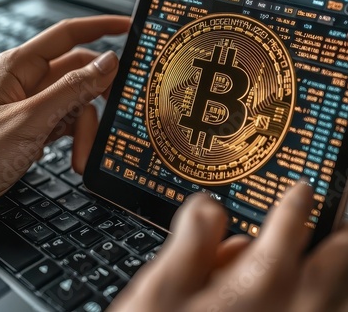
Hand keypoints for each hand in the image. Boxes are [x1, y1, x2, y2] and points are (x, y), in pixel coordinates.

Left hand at [0, 15, 129, 210]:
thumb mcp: (28, 120)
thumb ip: (70, 90)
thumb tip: (107, 64)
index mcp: (19, 66)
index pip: (68, 35)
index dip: (101, 27)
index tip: (129, 26)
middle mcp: (27, 81)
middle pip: (79, 73)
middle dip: (99, 94)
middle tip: (119, 107)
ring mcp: (34, 105)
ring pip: (78, 102)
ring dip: (87, 128)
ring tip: (83, 154)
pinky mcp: (37, 127)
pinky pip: (69, 123)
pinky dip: (78, 139)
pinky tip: (77, 156)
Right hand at [108, 182, 347, 311]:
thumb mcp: (159, 291)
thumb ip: (189, 243)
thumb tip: (209, 207)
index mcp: (255, 288)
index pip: (287, 231)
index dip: (295, 204)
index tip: (301, 188)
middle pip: (332, 263)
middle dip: (342, 230)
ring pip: (339, 298)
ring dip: (343, 269)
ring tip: (342, 246)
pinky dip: (334, 302)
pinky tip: (329, 296)